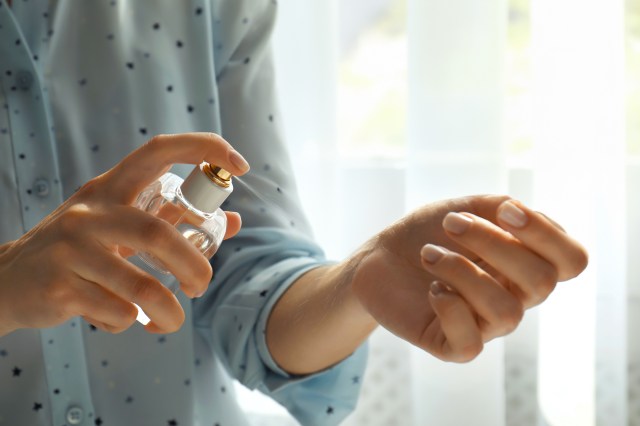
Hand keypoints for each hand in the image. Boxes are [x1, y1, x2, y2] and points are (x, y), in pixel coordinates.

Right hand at [0, 133, 248, 336]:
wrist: (9, 280)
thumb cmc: (81, 249)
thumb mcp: (121, 225)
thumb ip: (175, 220)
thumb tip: (233, 221)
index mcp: (110, 188)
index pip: (159, 151)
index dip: (204, 149)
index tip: (240, 166)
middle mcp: (90, 211)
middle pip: (158, 234)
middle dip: (194, 266)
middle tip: (201, 286)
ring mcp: (71, 249)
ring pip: (141, 287)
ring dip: (168, 311)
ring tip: (171, 320)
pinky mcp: (60, 287)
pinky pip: (116, 312)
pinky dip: (130, 322)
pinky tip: (122, 318)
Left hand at [351, 195, 587, 361]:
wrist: (377, 258)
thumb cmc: (427, 233)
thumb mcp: (465, 208)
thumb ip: (501, 208)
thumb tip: (519, 215)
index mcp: (525, 264)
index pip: (572, 261)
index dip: (546, 234)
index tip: (504, 211)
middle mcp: (514, 298)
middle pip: (541, 282)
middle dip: (492, 243)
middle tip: (450, 224)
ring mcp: (484, 324)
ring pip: (507, 312)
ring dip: (461, 271)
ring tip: (428, 254)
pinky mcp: (450, 344)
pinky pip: (470, 345)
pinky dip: (450, 309)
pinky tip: (432, 290)